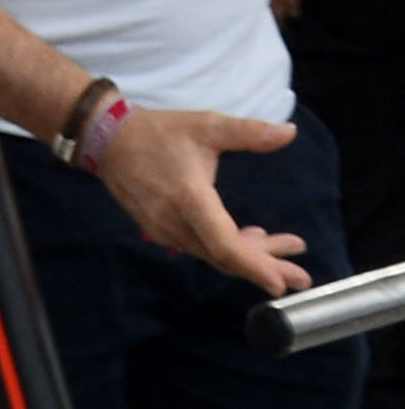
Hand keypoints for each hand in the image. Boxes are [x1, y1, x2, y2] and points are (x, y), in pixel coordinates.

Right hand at [94, 106, 308, 294]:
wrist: (107, 139)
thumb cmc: (159, 132)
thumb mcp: (206, 126)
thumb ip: (248, 132)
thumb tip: (289, 133)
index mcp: (189, 198)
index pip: (224, 244)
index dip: (254, 265)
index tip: (280, 282)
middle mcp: (175, 222)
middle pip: (225, 257)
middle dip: (265, 267)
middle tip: (302, 276)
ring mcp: (165, 229)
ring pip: (214, 254)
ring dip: (251, 255)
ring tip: (287, 247)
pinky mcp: (161, 229)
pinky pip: (200, 247)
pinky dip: (229, 247)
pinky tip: (251, 237)